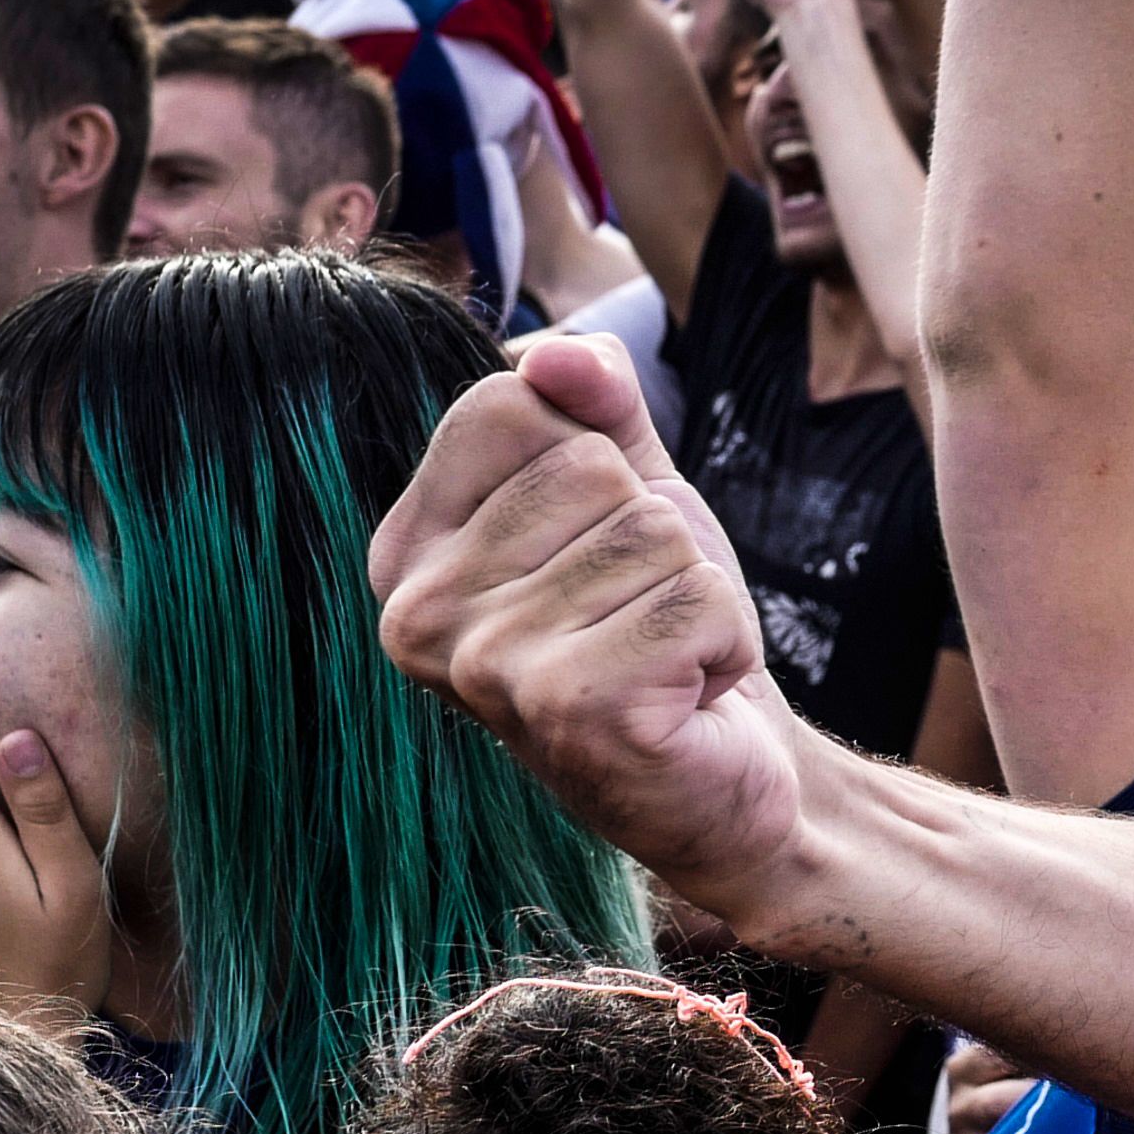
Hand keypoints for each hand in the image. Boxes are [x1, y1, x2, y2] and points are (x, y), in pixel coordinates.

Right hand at [367, 331, 810, 923]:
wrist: (727, 778)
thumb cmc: (661, 630)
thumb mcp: (630, 494)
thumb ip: (596, 403)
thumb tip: (558, 355)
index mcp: (407, 551)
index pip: (510, 405)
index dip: (600, 463)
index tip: (597, 553)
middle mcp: (418, 612)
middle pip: (591, 469)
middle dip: (660, 540)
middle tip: (642, 622)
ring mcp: (484, 667)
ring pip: (654, 534)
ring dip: (696, 596)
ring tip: (664, 661)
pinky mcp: (567, 710)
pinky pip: (695, 601)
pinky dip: (725, 642)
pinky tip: (688, 698)